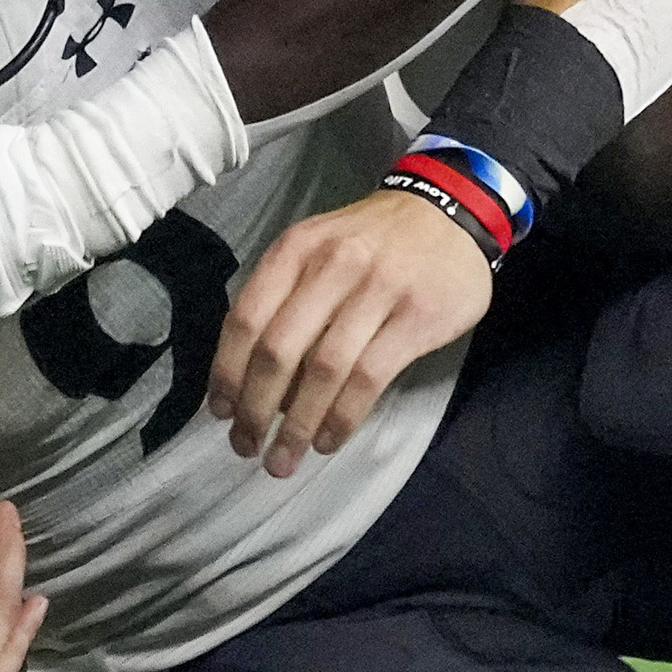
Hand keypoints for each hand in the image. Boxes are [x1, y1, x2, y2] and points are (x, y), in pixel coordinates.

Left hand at [207, 191, 492, 476]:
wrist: (451, 211)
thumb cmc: (373, 242)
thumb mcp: (319, 248)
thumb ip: (285, 297)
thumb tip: (251, 379)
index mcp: (297, 249)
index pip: (245, 318)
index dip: (226, 373)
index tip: (220, 413)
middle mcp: (333, 265)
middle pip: (279, 350)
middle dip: (255, 409)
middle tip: (246, 447)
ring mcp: (379, 290)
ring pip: (323, 371)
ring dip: (297, 425)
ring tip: (284, 459)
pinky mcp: (417, 317)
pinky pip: (370, 378)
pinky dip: (343, 417)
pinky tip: (328, 440)